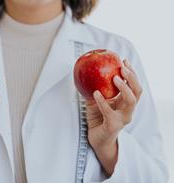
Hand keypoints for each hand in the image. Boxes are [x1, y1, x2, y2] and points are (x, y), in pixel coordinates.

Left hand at [85, 60, 141, 175]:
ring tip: (114, 77)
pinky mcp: (113, 126)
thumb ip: (95, 89)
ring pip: (131, 101)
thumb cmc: (97, 119)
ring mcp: (122, 118)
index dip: (131, 73)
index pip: (134, 85)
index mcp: (125, 102)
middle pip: (137, 91)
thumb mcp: (96, 101)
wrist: (97, 140)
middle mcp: (127, 110)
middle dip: (132, 78)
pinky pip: (109, 112)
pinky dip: (102, 101)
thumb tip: (85, 72)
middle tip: (122, 67)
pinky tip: (96, 93)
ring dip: (124, 88)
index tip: (123, 60)